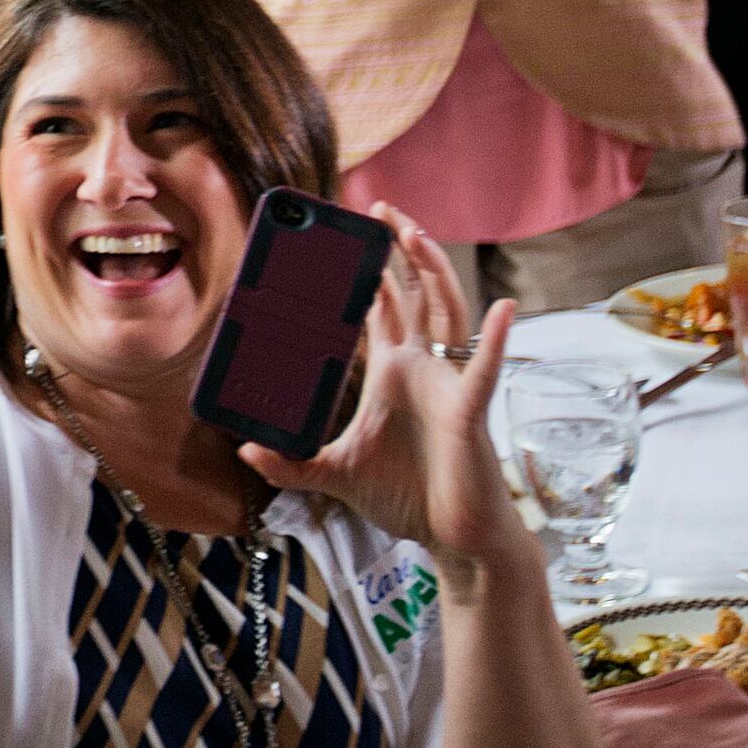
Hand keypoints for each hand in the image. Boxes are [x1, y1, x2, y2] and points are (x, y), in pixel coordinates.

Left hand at [242, 211, 532, 577]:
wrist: (450, 538)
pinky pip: (483, 369)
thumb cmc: (405, 497)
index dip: (368, 275)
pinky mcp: (469, 411)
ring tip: (414, 232)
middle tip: (380, 209)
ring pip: (446, 313)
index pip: (381, 310)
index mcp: (393, 373)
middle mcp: (422, 368)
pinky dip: (495, 339)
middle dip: (400, 252)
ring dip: (433, 271)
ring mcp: (448, 384)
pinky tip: (501, 307)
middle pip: (415, 294)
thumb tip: (246, 450)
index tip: (346, 239)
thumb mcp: (334, 475)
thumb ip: (290, 465)